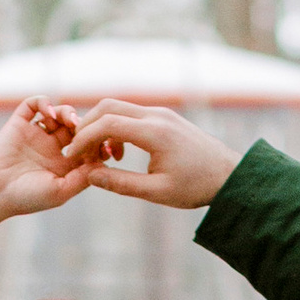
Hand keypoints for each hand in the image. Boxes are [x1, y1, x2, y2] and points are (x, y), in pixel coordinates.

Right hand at [0, 99, 93, 235]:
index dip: (97, 141)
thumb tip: (104, 161)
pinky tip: (48, 114)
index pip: (88, 145)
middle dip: (84, 124)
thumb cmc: (26, 198)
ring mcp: (35, 134)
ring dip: (67, 112)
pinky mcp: (18, 124)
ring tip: (68, 121)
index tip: (101, 144)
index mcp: (63, 164)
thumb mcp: (61, 191)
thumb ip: (83, 177)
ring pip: (58, 113)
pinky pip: (33, 104)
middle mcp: (51, 147)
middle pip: (76, 126)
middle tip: (85, 129)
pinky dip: (43, 103)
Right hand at [60, 101, 240, 208]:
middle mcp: (156, 116)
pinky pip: (130, 114)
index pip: (107, 123)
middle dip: (86, 127)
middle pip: (108, 107)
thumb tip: (89, 176)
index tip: (71, 157)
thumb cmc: (195, 186)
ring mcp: (161, 113)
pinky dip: (115, 128)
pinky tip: (118, 153)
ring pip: (118, 108)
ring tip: (98, 157)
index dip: (83, 138)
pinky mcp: (163, 117)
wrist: (228, 175)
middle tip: (78, 152)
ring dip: (101, 127)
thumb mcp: (156, 192)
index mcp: (154, 133)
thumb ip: (120, 184)